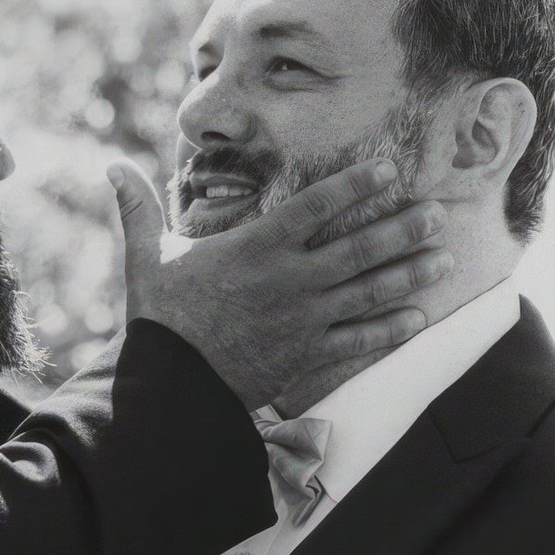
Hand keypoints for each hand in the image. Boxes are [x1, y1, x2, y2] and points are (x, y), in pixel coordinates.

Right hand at [110, 159, 455, 414]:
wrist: (171, 387)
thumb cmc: (159, 319)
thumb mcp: (146, 258)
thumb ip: (139, 209)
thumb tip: (110, 167)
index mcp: (256, 248)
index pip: (316, 206)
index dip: (355, 184)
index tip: (388, 167)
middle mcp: (289, 280)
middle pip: (358, 248)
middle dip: (402, 228)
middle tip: (437, 213)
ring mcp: (304, 320)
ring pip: (368, 292)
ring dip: (409, 273)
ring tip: (444, 257)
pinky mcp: (308, 356)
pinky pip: (359, 341)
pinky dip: (390, 330)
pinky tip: (419, 317)